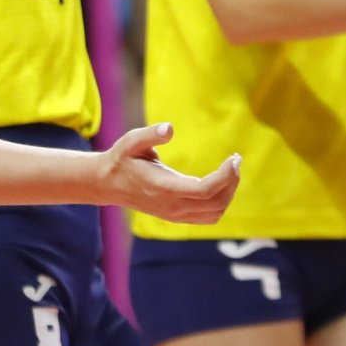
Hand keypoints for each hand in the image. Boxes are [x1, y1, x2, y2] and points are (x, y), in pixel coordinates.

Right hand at [97, 122, 240, 223]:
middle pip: (215, 203)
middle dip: (232, 181)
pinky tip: (221, 182)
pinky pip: (208, 217)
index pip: (204, 191)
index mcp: (164, 188)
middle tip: (236, 160)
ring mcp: (175, 215)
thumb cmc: (122, 159)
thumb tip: (169, 128)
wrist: (109, 184)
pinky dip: (221, 202)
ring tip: (231, 170)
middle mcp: (172, 206)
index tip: (235, 158)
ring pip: (215, 213)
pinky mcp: (177, 216)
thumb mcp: (131, 141)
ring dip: (229, 193)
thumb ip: (150, 134)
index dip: (225, 176)